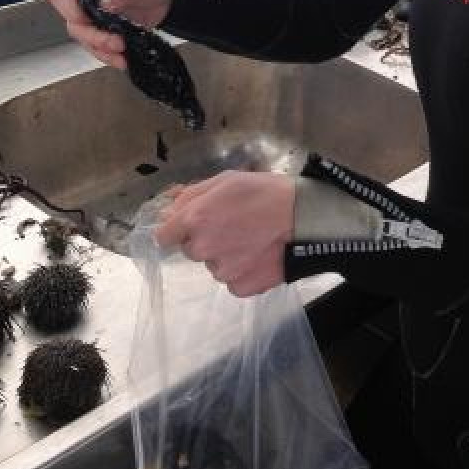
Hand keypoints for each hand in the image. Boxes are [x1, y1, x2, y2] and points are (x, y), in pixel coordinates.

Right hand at [46, 0, 183, 69]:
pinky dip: (109, 57)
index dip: (69, 9)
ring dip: (102, 50)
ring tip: (123, 54)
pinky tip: (123, 61)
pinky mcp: (106, 32)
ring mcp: (95, 18)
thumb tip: (103, 5)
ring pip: (85, 40)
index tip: (88, 20)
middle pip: (73, 23)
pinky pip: (99, 49)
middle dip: (94, 37)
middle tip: (118, 43)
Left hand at [155, 171, 295, 296]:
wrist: (304, 219)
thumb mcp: (226, 180)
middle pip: (192, 250)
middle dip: (206, 240)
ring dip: (225, 256)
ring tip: (251, 241)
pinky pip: (232, 281)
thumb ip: (191, 195)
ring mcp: (222, 271)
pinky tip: (258, 256)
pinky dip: (242, 271)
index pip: (164, 236)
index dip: (176, 230)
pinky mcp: (240, 287)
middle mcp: (202, 248)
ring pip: (214, 266)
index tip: (191, 227)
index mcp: (195, 219)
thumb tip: (167, 210)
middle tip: (233, 227)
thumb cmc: (265, 192)